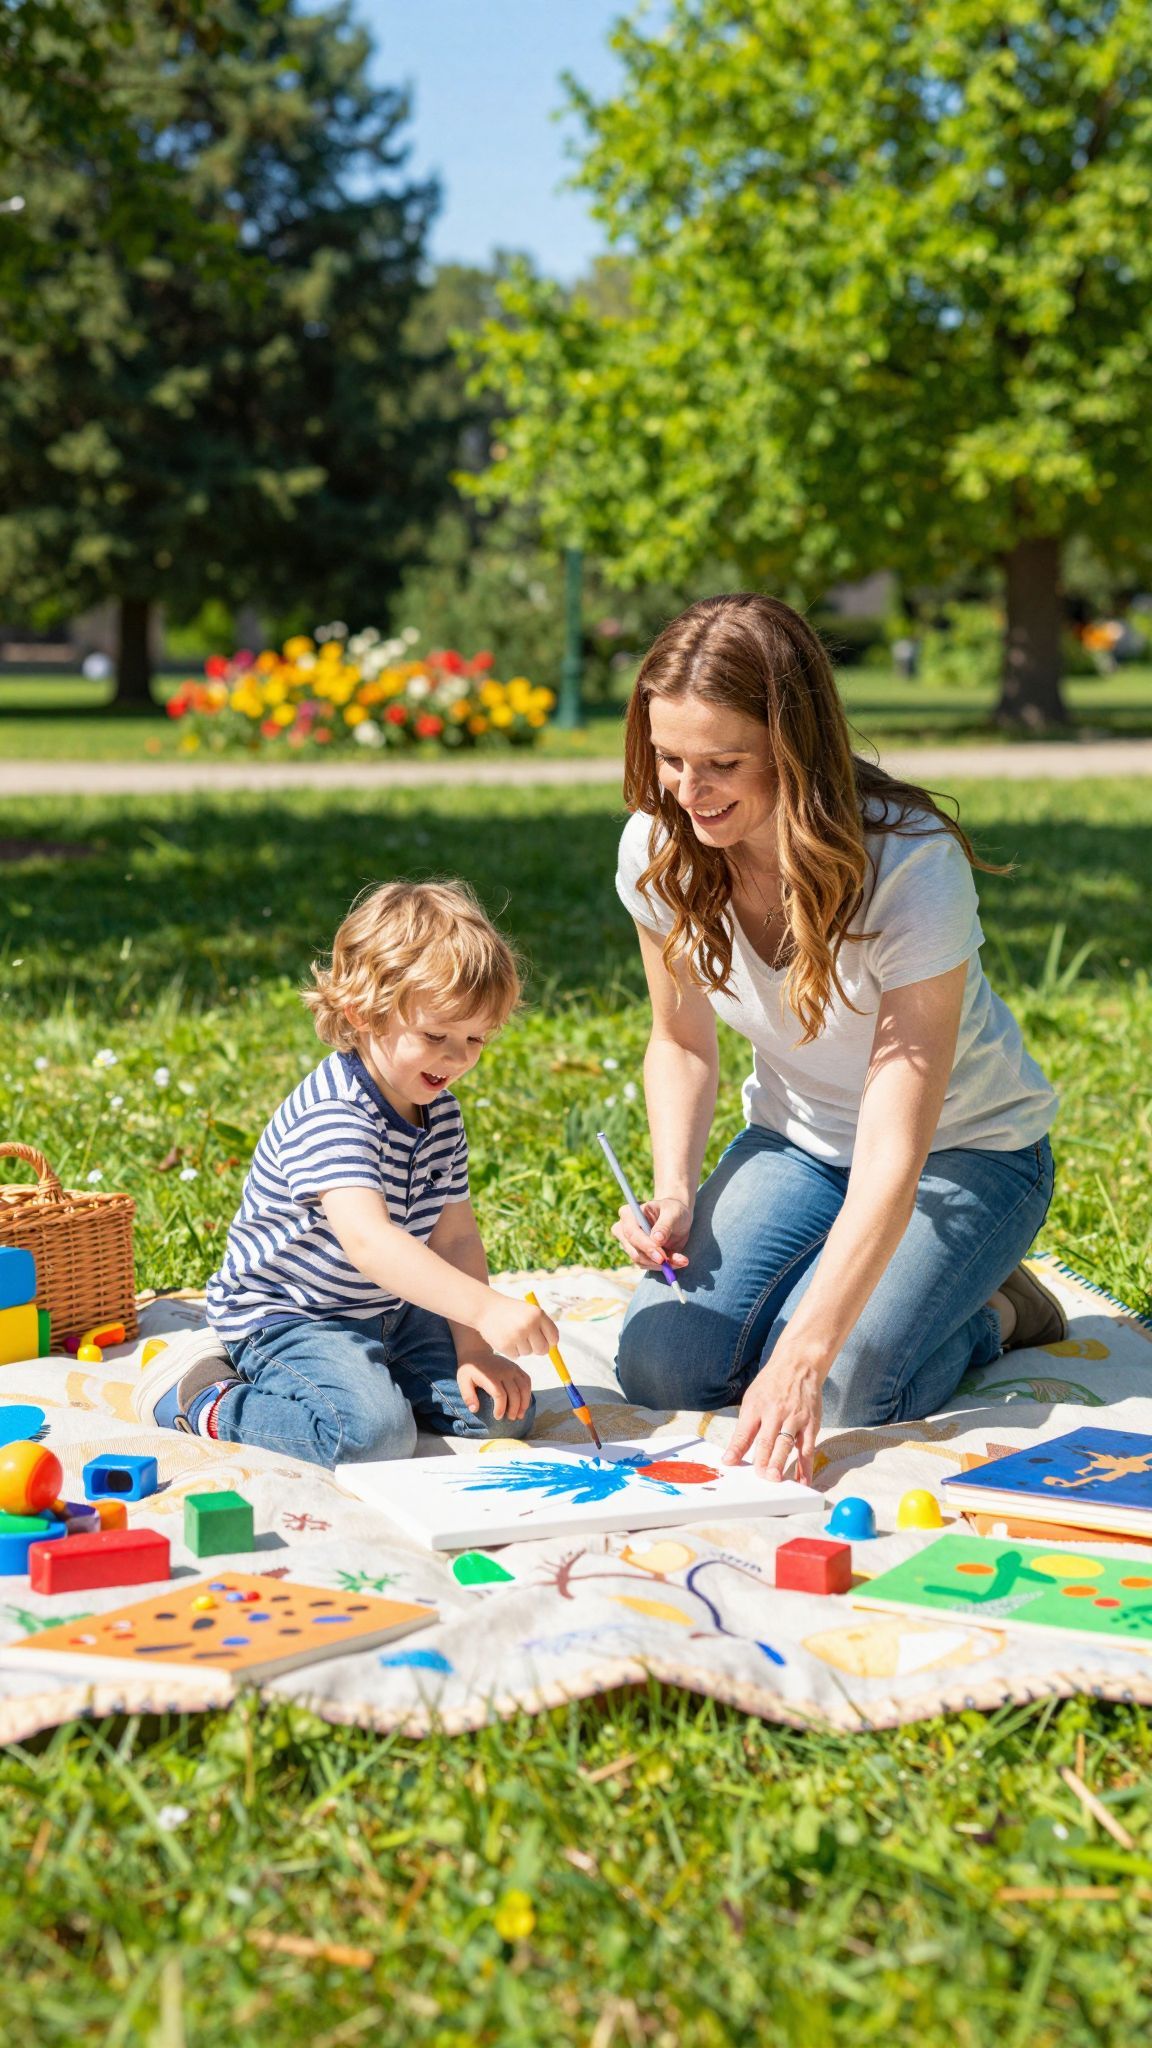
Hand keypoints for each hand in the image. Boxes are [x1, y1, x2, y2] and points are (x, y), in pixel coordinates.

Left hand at [457, 1355, 532, 1421]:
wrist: (476, 1352)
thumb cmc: (469, 1370)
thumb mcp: (463, 1382)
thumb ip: (468, 1396)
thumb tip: (475, 1410)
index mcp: (490, 1377)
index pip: (500, 1395)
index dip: (501, 1408)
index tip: (498, 1417)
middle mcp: (504, 1372)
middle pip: (514, 1393)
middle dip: (514, 1409)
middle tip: (511, 1418)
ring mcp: (512, 1369)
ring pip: (524, 1387)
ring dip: (524, 1403)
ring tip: (520, 1414)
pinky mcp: (516, 1367)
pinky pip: (526, 1380)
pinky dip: (528, 1392)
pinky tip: (524, 1402)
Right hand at [475, 1290, 558, 1360]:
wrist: (486, 1308)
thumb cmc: (510, 1311)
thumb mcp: (529, 1311)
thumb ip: (542, 1327)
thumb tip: (552, 1347)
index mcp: (538, 1314)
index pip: (553, 1338)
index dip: (549, 1341)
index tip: (543, 1340)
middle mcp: (529, 1325)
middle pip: (543, 1349)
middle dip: (537, 1349)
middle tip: (528, 1341)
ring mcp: (517, 1336)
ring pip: (528, 1353)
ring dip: (522, 1347)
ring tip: (512, 1334)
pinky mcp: (506, 1345)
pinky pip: (516, 1356)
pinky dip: (512, 1350)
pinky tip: (505, 1338)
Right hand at [610, 1194, 691, 1274]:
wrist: (676, 1218)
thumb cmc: (673, 1211)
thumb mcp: (673, 1213)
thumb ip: (665, 1225)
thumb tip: (657, 1239)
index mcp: (629, 1214)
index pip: (632, 1233)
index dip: (646, 1246)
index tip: (661, 1256)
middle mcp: (624, 1230)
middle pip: (634, 1250)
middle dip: (654, 1259)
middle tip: (671, 1263)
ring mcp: (629, 1244)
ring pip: (641, 1261)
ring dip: (661, 1264)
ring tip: (681, 1260)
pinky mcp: (638, 1254)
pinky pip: (648, 1265)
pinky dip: (663, 1266)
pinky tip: (677, 1261)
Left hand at [722, 1348, 824, 1484]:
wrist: (799, 1365)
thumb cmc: (772, 1384)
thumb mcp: (752, 1398)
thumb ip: (745, 1426)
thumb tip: (734, 1453)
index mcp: (756, 1406)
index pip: (744, 1431)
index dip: (736, 1448)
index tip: (729, 1462)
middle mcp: (775, 1412)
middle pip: (767, 1440)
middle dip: (762, 1459)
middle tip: (760, 1477)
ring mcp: (794, 1418)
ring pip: (786, 1444)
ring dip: (780, 1463)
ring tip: (774, 1479)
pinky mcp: (810, 1424)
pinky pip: (807, 1449)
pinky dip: (805, 1467)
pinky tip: (802, 1480)